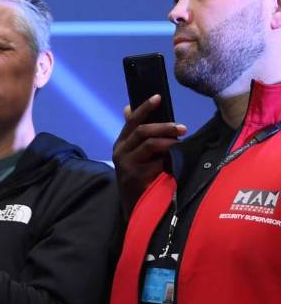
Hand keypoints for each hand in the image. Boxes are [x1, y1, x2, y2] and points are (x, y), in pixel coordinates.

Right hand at [111, 95, 185, 215]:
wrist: (135, 207)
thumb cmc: (140, 177)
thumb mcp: (136, 154)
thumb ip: (137, 134)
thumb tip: (128, 108)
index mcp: (121, 144)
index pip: (132, 121)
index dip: (144, 108)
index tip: (157, 97)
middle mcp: (120, 152)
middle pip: (142, 131)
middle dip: (164, 126)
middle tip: (182, 128)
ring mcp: (126, 164)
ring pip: (150, 143)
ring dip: (168, 141)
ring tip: (181, 143)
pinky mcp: (135, 176)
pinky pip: (156, 162)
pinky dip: (168, 159)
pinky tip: (176, 162)